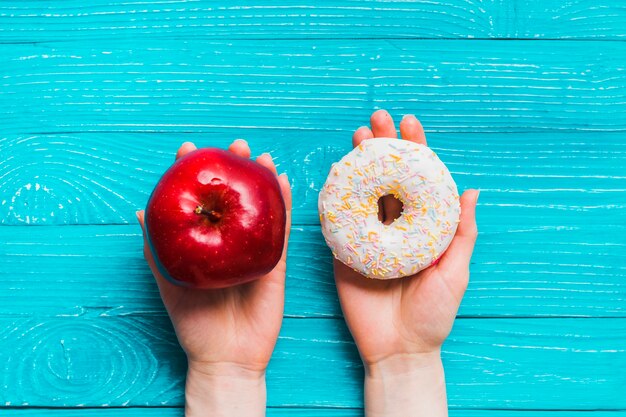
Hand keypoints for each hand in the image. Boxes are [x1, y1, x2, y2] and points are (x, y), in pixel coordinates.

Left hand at [137, 140, 291, 416]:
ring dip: (262, 181)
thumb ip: (157, 251)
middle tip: (235, 147)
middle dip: (235, 169)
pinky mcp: (274, 264)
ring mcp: (254, 252)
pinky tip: (282, 183)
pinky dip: (283, 206)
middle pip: (235, 198)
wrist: (224, 357)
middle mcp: (231, 243)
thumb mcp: (169, 283)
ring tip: (260, 157)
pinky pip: (281, 231)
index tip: (191, 150)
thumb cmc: (194, 322)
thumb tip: (140, 214)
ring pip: (261, 209)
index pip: (202, 201)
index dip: (197, 174)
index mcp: (207, 245)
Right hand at [334, 110, 478, 415]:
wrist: (398, 350)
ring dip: (358, 163)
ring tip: (357, 136)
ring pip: (363, 191)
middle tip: (375, 120)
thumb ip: (462, 234)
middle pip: (388, 179)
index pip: (419, 181)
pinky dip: (336, 196)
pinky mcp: (345, 251)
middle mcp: (395, 227)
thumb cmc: (433, 315)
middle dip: (382, 147)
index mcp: (423, 229)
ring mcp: (369, 237)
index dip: (415, 150)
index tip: (409, 123)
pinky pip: (339, 219)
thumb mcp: (455, 273)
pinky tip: (336, 173)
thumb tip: (472, 191)